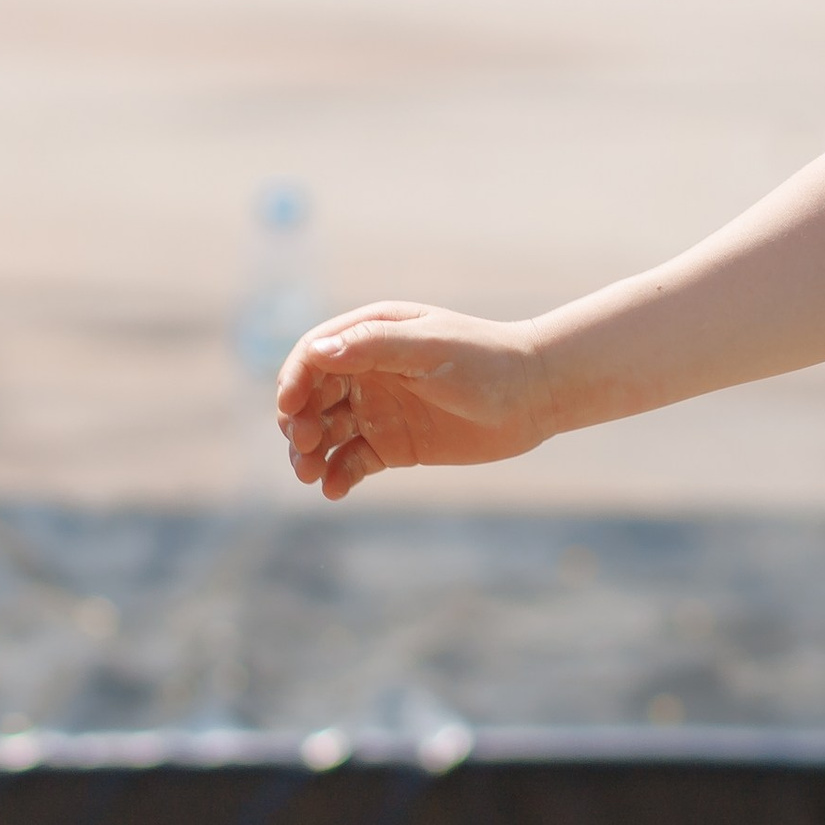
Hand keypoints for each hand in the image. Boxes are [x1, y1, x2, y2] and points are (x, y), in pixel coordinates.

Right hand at [274, 301, 552, 501]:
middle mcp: (368, 371)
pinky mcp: (392, 445)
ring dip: (309, 454)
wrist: (534, 395)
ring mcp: (378, 409)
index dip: (294, 379)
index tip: (290, 409)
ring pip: (324, 432)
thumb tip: (317, 351)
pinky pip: (350, 462)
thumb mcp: (430, 348)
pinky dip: (337, 476)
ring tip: (312, 475)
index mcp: (372, 335)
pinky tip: (336, 490)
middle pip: (311, 397)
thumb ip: (375, 347)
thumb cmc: (485, 360)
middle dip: (298, 422)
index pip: (314, 355)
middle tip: (306, 446)